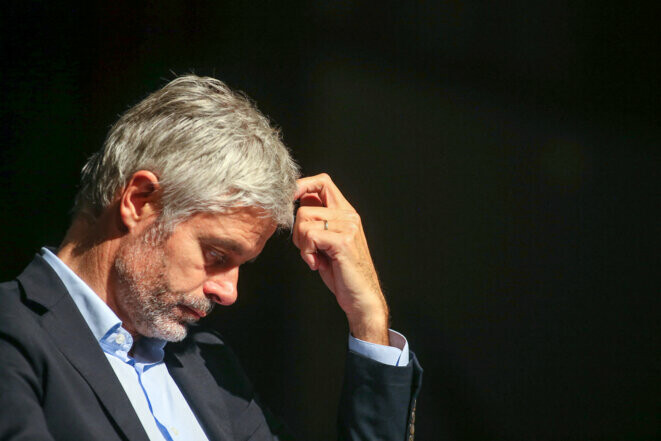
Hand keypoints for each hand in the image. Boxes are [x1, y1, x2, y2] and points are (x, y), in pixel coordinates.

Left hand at [292, 173, 388, 344]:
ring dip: (302, 245)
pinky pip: (309, 236)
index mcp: (346, 213)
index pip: (323, 182)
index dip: (302, 186)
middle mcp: (349, 216)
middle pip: (304, 206)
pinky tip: (318, 264)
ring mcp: (348, 227)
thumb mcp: (327, 241)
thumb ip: (317, 221)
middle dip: (297, 230)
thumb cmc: (342, 272)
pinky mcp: (343, 241)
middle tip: (308, 249)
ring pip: (303, 221)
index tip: (289, 200)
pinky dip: (307, 253)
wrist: (361, 297)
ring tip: (316, 258)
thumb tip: (298, 200)